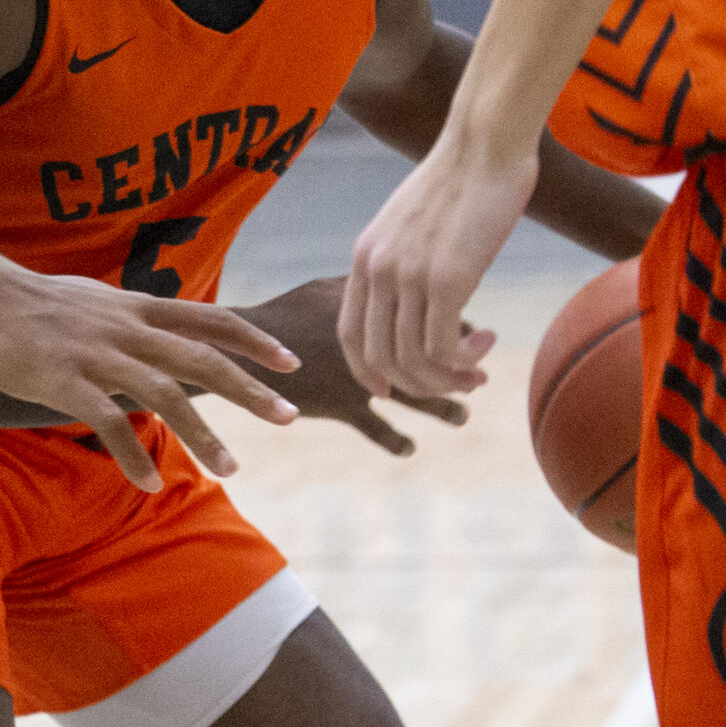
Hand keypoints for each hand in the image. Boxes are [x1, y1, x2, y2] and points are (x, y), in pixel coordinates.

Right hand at [0, 262, 300, 491]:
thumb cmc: (32, 302)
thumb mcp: (97, 301)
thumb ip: (133, 320)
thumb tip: (162, 335)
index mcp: (138, 309)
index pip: (211, 319)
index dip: (253, 340)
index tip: (290, 361)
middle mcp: (127, 329)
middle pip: (202, 360)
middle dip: (251, 389)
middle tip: (289, 418)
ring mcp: (97, 355)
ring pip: (165, 395)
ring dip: (203, 434)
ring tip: (232, 468)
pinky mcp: (62, 381)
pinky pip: (108, 423)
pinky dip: (134, 456)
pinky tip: (150, 483)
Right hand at [241, 279, 467, 455]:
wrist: (243, 347)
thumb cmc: (288, 314)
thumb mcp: (330, 289)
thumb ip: (367, 288)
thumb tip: (404, 279)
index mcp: (377, 308)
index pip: (433, 316)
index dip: (458, 327)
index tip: (477, 336)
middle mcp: (376, 343)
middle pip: (433, 359)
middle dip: (461, 371)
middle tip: (482, 380)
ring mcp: (360, 376)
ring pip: (416, 398)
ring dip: (444, 409)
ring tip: (463, 416)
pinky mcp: (341, 405)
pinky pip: (376, 429)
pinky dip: (395, 441)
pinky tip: (410, 447)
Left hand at [341, 133, 528, 400]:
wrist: (486, 142)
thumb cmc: (462, 179)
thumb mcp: (415, 223)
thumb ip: (407, 260)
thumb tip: (424, 299)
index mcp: (365, 255)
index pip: (350, 334)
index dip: (367, 371)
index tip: (391, 390)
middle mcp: (378, 268)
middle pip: (380, 358)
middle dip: (418, 385)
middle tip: (458, 382)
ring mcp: (408, 275)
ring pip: (414, 361)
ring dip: (449, 379)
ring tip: (478, 370)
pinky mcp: (446, 279)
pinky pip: (443, 349)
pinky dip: (465, 360)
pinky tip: (487, 343)